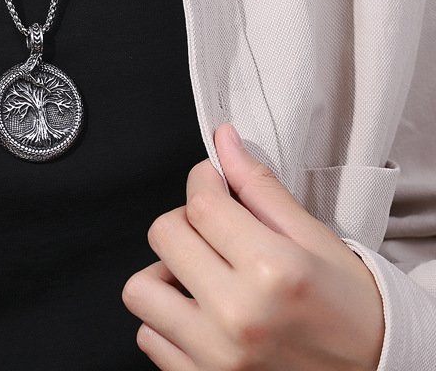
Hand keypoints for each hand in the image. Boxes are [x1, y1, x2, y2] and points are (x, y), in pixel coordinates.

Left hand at [122, 123, 383, 370]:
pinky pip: (147, 336)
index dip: (203, 180)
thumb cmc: (350, 310)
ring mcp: (215, 356)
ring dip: (163, 273)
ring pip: (140, 289)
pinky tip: (198, 311)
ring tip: (198, 275)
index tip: (213, 181)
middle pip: (164, 235)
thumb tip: (223, 142)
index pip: (201, 203)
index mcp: (272, 271)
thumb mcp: (313, 238)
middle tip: (213, 229)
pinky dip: (164, 318)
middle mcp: (238, 316)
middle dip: (185, 220)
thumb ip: (260, 187)